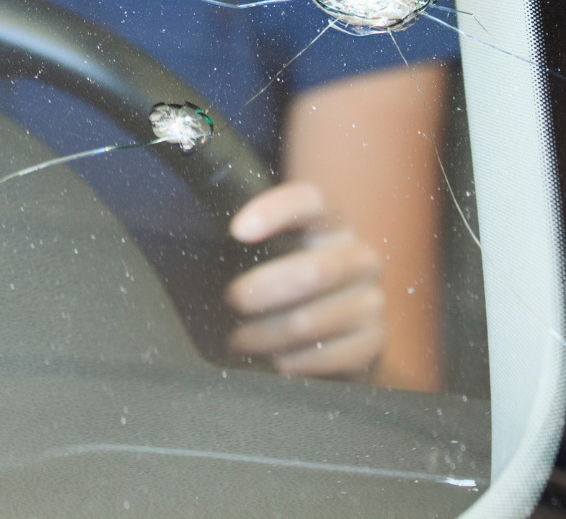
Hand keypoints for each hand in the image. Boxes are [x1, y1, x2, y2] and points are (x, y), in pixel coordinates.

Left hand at [226, 181, 384, 377]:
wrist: (344, 323)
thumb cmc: (291, 274)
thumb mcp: (277, 247)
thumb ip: (250, 237)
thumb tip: (193, 235)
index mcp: (332, 223)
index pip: (310, 202)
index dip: (274, 211)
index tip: (236, 230)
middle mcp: (360, 257)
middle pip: (309, 273)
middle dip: (259, 292)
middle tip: (230, 301)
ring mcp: (372, 301)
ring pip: (309, 322)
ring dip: (264, 335)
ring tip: (238, 339)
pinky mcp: (373, 343)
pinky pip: (324, 358)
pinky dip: (289, 362)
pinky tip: (273, 359)